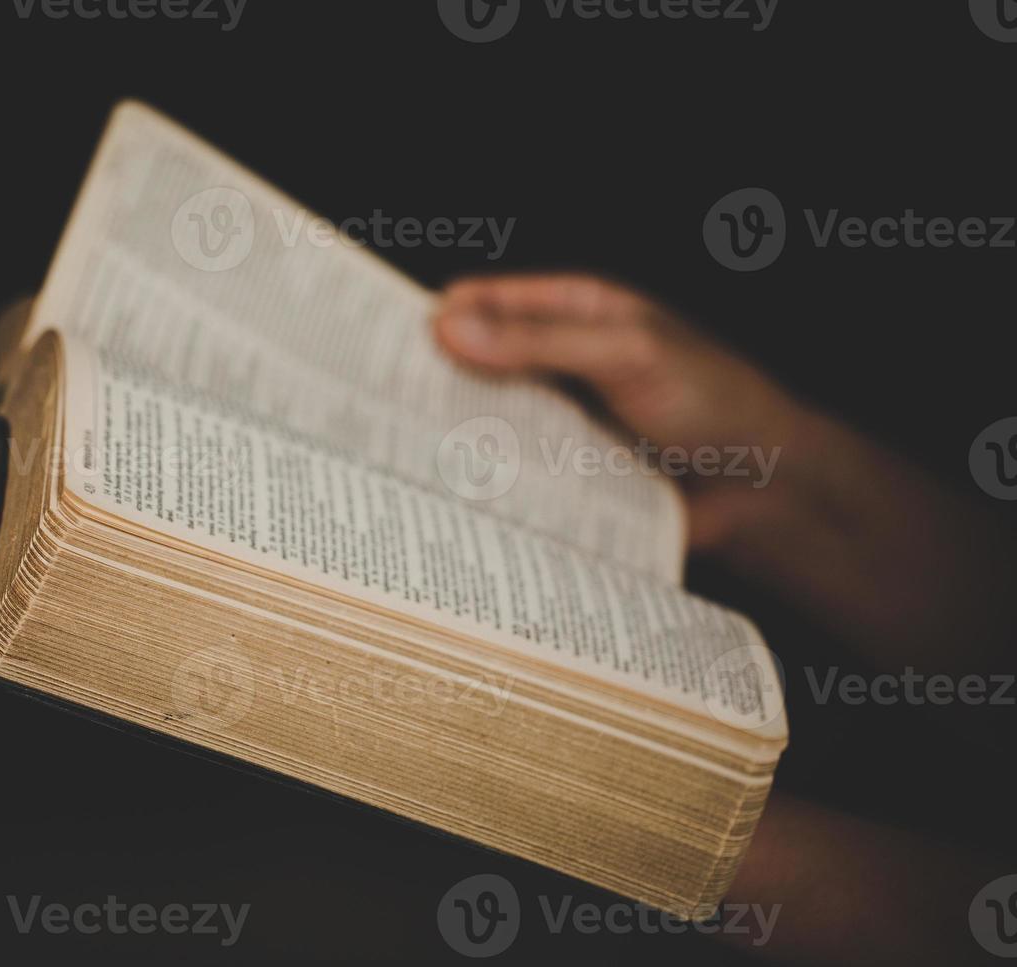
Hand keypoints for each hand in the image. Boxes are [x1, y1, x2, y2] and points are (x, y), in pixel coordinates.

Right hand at [433, 272, 1012, 674]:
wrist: (768, 494)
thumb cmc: (715, 404)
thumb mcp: (627, 355)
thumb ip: (540, 342)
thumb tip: (448, 326)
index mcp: (573, 312)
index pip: (481, 302)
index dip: (431, 316)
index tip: (378, 342)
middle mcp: (557, 364)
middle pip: (472, 364)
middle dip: (426, 380)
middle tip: (365, 403)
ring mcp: (558, 422)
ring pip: (484, 423)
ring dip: (448, 436)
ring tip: (388, 456)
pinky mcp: (564, 479)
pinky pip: (510, 476)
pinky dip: (480, 483)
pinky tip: (445, 497)